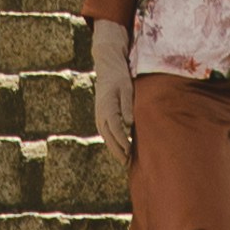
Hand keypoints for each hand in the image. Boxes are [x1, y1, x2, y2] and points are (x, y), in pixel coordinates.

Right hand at [91, 20, 135, 168]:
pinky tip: (119, 148)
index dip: (122, 142)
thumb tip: (129, 124)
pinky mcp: (100, 115)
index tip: (130, 151)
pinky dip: (111, 141)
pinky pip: (105, 132)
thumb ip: (127, 107)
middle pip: (109, 137)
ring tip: (125, 159)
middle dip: (118, 150)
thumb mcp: (126, 89)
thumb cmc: (119, 77)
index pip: (115, 129)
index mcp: (107, 107)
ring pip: (106, 136)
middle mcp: (100, 113)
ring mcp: (98, 115)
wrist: (107, 67)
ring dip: (114, 148)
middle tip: (127, 162)